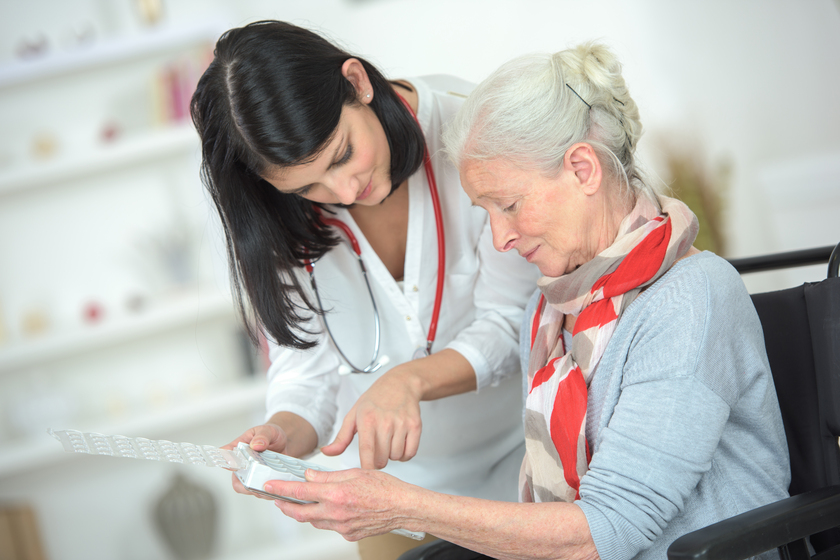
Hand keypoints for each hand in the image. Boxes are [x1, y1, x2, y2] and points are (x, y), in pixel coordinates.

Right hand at [222, 423, 287, 497]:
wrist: (283, 441)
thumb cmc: (270, 435)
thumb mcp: (267, 430)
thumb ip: (262, 436)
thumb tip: (256, 444)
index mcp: (238, 450)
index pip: (226, 459)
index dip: (228, 465)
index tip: (234, 466)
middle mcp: (242, 465)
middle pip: (237, 483)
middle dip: (247, 486)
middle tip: (260, 481)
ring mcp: (252, 475)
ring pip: (250, 490)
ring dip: (260, 490)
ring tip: (272, 483)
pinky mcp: (262, 481)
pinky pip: (262, 492)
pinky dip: (269, 492)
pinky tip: (278, 486)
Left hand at [268, 468, 416, 540]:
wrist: (403, 507)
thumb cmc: (386, 488)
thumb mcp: (355, 473)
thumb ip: (329, 476)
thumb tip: (311, 475)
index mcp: (337, 494)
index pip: (301, 492)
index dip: (282, 489)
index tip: (271, 487)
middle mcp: (337, 513)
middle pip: (300, 513)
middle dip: (285, 506)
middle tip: (278, 500)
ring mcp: (342, 527)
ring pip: (314, 521)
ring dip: (305, 512)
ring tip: (301, 503)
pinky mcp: (348, 534)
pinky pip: (330, 526)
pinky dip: (325, 518)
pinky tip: (329, 509)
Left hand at [320, 364, 423, 468]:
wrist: (400, 383)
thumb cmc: (375, 399)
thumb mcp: (354, 415)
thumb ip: (341, 437)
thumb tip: (327, 452)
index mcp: (367, 419)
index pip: (367, 451)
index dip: (366, 466)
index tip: (365, 471)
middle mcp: (385, 421)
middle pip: (382, 459)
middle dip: (378, 460)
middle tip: (377, 450)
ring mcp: (402, 423)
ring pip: (396, 456)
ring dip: (392, 455)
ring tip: (389, 443)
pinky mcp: (415, 425)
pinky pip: (411, 452)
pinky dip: (405, 454)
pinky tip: (400, 444)